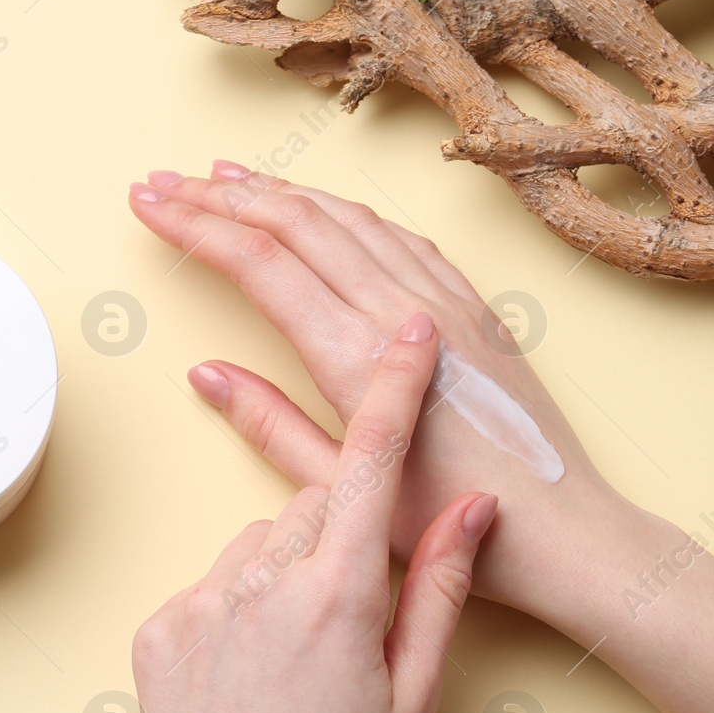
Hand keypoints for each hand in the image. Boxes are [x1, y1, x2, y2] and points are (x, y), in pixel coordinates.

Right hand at [129, 164, 652, 626]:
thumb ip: (272, 427)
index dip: (195, 227)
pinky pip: (405, 240)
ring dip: (284, 192)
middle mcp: (402, 313)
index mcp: (359, 358)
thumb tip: (208, 375)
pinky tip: (328, 212)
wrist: (564, 533)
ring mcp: (447, 304)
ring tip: (231, 179)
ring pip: (350, 221)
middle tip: (167, 182)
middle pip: (296, 225)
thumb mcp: (347, 494)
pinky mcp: (479, 311)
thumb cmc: (453, 529)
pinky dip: (352, 215)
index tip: (149, 205)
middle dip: (222, 196)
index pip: (259, 264)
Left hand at [131, 311, 493, 712]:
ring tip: (295, 670)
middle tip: (352, 629)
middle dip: (338, 542)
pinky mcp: (154, 630)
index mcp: (337, 597)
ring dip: (285, 578)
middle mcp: (258, 582)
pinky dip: (235, 609)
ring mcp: (197, 603)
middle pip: (309, 509)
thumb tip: (472, 506)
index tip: (407, 332)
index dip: (393, 389)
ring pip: (258, 547)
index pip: (368, 463)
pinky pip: (210, 586)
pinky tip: (249, 680)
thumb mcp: (416, 699)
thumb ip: (439, 588)